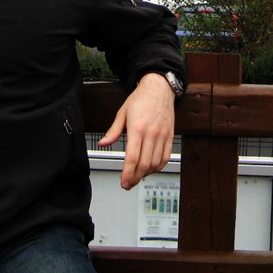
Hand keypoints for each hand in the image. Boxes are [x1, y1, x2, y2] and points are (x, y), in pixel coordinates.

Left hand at [98, 73, 175, 189]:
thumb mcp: (122, 113)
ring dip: (146, 173)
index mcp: (137, 128)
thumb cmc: (140, 99)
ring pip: (155, 163)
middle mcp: (151, 133)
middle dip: (135, 178)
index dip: (127, 173)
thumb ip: (113, 131)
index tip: (123, 181)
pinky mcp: (170, 136)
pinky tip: (151, 168)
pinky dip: (158, 166)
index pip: (132, 157)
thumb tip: (103, 143)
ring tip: (138, 176)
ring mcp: (162, 135)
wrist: (159, 88)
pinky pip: (166, 157)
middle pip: (144, 164)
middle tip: (128, 184)